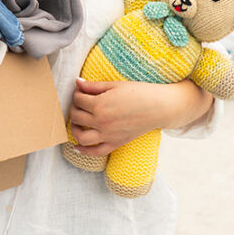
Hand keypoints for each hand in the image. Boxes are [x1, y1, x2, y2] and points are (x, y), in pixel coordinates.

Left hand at [68, 78, 212, 155]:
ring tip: (76, 123)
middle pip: (77, 117)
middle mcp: (101, 122)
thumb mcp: (114, 85)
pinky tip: (77, 147)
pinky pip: (96, 152)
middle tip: (79, 103)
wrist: (159, 107)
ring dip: (74, 129)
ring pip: (81, 137)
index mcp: (100, 105)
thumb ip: (93, 86)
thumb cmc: (139, 93)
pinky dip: (84, 151)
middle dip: (74, 108)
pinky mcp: (116, 143)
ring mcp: (108, 135)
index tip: (81, 91)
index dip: (77, 94)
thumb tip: (77, 83)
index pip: (78, 100)